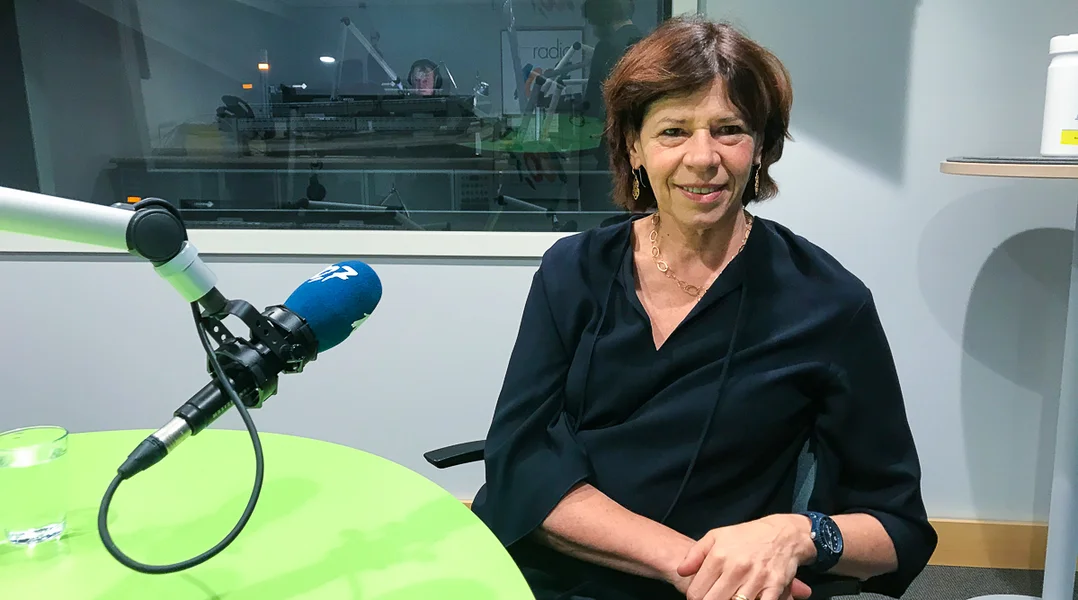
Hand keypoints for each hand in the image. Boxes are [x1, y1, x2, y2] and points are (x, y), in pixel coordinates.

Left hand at [675, 515, 814, 599]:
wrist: (784, 534)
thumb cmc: (746, 536)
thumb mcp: (716, 536)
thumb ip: (695, 554)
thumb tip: (681, 571)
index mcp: (719, 556)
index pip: (696, 593)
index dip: (695, 598)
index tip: (700, 596)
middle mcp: (736, 569)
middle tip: (714, 597)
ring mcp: (756, 580)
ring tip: (729, 596)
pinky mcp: (774, 588)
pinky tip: (746, 599)